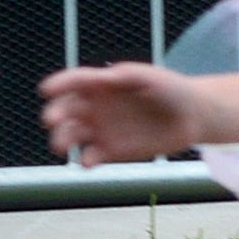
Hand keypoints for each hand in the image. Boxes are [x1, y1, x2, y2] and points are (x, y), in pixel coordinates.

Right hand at [39, 62, 203, 166]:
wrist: (192, 117)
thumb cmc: (170, 90)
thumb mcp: (152, 77)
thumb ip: (129, 75)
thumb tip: (106, 77)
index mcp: (101, 83)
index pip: (73, 81)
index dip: (58, 84)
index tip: (47, 90)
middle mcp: (94, 106)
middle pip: (65, 109)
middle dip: (55, 114)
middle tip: (52, 120)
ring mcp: (100, 129)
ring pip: (71, 135)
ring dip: (62, 140)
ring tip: (60, 146)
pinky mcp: (111, 150)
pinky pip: (91, 157)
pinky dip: (86, 160)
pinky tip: (88, 162)